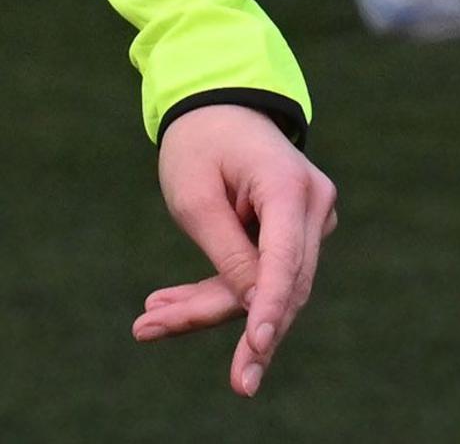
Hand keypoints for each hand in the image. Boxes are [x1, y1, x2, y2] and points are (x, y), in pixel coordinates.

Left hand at [139, 106, 334, 397]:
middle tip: (147, 332)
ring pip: (266, 286)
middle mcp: (314, 206)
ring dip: (206, 307)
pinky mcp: (295, 233)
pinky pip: (260, 275)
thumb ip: (227, 254)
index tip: (255, 349)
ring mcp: (311, 219)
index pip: (285, 261)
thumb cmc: (202, 147)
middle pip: (275, 283)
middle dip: (216, 319)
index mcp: (290, 189)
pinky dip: (215, 292)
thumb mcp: (196, 200)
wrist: (222, 111)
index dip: (268, 308)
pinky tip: (165, 305)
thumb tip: (252, 309)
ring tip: (145, 320)